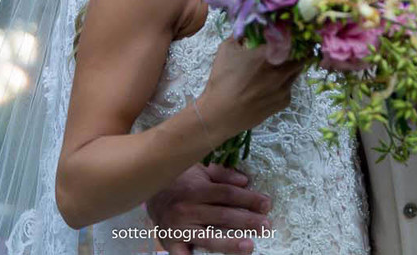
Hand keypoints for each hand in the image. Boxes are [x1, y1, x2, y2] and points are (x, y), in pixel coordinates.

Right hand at [147, 163, 272, 254]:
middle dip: (247, 221)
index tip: (267, 203)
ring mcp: (178, 229)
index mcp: (195, 189)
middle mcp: (186, 209)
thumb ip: (223, 174)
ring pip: (208, 238)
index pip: (227, 195)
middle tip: (266, 225)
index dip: (248, 199)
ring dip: (230, 243)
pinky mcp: (170, 244)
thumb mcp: (200, 170)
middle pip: (222, 216)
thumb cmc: (180, 180)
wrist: (149, 191)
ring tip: (249, 246)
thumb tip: (246, 181)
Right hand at [200, 39, 302, 136]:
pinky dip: (286, 83)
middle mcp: (280, 70)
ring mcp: (284, 87)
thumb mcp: (226, 50)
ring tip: (285, 63)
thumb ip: (239, 35)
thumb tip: (248, 25)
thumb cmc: (222, 80)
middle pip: (300, 56)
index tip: (291, 33)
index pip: (290, 39)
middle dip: (299, 51)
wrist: (221, 113)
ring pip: (297, 72)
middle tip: (292, 48)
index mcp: (267, 54)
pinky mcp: (284, 102)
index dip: (293, 35)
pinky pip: (290, 87)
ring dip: (294, 66)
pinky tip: (274, 84)